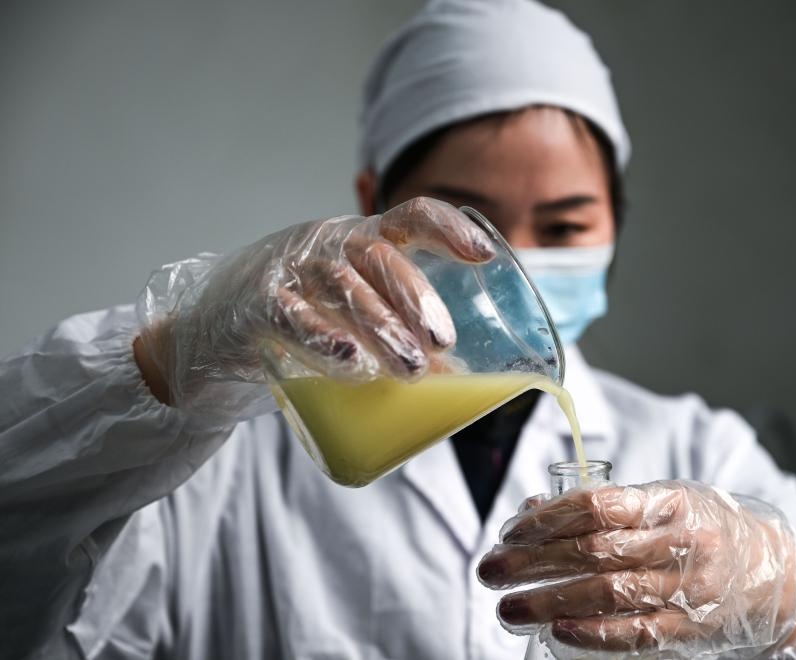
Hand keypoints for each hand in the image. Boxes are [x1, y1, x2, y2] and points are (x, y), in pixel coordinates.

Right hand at [136, 197, 493, 422]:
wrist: (209, 333)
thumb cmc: (297, 323)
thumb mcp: (347, 313)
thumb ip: (394, 334)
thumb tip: (456, 380)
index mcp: (358, 241)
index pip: (409, 217)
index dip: (448, 229)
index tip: (484, 255)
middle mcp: (326, 246)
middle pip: (378, 256)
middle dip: (416, 298)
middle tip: (443, 341)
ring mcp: (288, 271)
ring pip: (341, 287)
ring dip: (382, 327)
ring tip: (412, 366)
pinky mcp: (254, 305)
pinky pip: (291, 317)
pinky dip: (323, 340)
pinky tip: (350, 362)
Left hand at [478, 480, 795, 657]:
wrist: (772, 570)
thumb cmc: (701, 528)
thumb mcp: (661, 503)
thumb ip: (603, 506)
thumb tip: (533, 510)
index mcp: (669, 501)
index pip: (596, 505)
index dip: (546, 520)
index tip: (509, 533)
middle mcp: (682, 542)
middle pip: (595, 551)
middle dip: (533, 562)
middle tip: (490, 572)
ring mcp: (690, 587)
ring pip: (611, 594)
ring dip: (551, 601)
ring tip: (509, 607)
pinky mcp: (692, 627)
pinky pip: (637, 632)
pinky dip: (594, 634)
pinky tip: (557, 630)